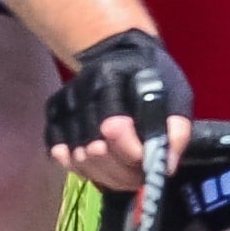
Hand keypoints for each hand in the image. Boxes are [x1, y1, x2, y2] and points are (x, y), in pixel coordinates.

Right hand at [43, 27, 187, 191]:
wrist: (117, 54)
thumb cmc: (152, 76)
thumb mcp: (176, 93)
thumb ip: (176, 129)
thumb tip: (165, 166)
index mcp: (112, 78)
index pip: (114, 128)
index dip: (133, 154)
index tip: (150, 163)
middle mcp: (81, 90)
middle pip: (94, 149)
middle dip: (121, 172)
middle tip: (140, 176)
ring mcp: (63, 103)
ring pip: (78, 158)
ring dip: (105, 176)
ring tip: (125, 176)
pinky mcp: (53, 115)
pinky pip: (60, 156)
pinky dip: (82, 170)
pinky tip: (101, 168)